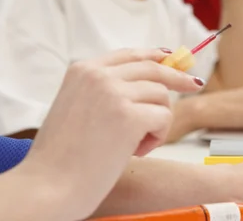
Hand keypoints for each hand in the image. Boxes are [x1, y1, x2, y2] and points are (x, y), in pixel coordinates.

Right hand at [20, 49, 203, 219]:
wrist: (47, 187)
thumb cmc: (61, 158)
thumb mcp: (77, 108)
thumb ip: (105, 91)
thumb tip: (150, 84)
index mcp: (82, 70)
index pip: (130, 54)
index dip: (155, 56)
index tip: (171, 58)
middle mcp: (98, 75)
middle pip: (154, 68)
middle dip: (178, 77)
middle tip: (194, 85)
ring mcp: (114, 93)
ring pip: (161, 95)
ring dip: (157, 122)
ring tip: (136, 145)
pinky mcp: (129, 115)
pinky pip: (163, 117)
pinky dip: (157, 137)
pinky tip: (136, 152)